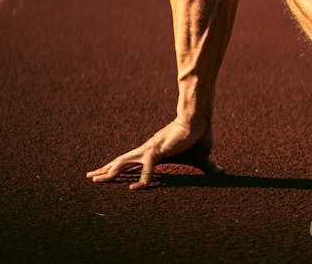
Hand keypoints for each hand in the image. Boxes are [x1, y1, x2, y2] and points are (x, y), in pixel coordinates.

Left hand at [86, 119, 222, 190]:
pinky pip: (147, 168)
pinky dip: (141, 180)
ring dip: (110, 171)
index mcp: (154, 152)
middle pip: (122, 161)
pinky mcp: (158, 150)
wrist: (201, 121)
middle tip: (90, 176)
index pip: (132, 162)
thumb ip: (207, 168)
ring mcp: (150, 149)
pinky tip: (133, 190)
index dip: (119, 168)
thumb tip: (221, 173)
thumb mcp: (201, 159)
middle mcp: (147, 150)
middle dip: (106, 170)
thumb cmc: (199, 137)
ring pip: (125, 163)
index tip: (107, 175)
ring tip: (96, 180)